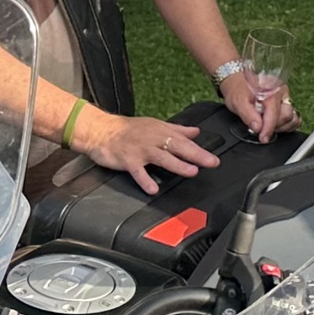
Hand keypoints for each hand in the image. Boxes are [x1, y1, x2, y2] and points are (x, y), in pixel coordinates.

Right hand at [78, 110, 222, 194]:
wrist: (100, 130)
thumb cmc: (128, 129)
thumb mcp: (154, 125)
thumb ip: (176, 129)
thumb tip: (196, 131)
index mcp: (160, 130)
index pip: (184, 140)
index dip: (199, 149)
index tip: (214, 158)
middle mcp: (152, 139)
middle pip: (177, 147)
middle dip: (195, 155)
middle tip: (211, 162)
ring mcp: (140, 149)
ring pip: (161, 157)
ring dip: (177, 164)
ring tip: (191, 171)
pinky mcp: (127, 160)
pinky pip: (137, 171)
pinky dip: (145, 180)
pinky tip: (153, 189)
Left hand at [219, 70, 298, 142]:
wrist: (238, 82)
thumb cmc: (238, 89)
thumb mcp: (237, 101)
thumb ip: (248, 115)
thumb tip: (258, 128)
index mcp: (271, 89)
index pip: (275, 113)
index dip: (268, 128)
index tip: (262, 137)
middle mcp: (282, 92)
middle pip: (287, 116)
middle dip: (274, 127)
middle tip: (261, 129)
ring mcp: (286, 98)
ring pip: (293, 118)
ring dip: (281, 127)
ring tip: (267, 126)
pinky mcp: (287, 104)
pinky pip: (295, 119)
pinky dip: (287, 126)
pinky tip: (275, 126)